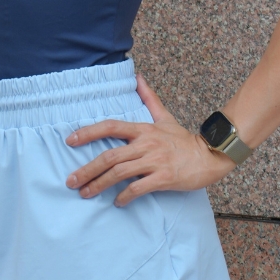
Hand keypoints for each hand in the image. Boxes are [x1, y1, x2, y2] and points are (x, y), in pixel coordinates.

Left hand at [65, 72, 235, 205]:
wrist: (209, 157)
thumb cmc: (183, 140)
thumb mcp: (165, 117)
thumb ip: (149, 98)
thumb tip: (137, 77)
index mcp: (143, 129)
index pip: (110, 127)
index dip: (88, 132)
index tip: (70, 140)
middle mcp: (146, 144)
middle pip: (110, 156)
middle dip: (87, 169)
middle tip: (70, 181)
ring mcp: (154, 161)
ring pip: (119, 173)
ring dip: (99, 184)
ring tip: (85, 193)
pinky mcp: (164, 178)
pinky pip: (138, 188)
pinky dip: (124, 196)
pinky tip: (117, 202)